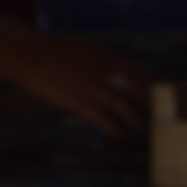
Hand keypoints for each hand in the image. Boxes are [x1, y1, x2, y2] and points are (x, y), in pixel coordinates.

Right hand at [15, 37, 150, 138]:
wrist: (33, 55)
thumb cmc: (55, 52)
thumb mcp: (85, 50)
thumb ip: (101, 61)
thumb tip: (111, 71)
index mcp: (107, 57)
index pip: (140, 73)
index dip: (150, 86)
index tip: (154, 96)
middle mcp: (106, 72)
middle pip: (138, 92)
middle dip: (148, 106)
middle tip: (152, 116)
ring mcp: (95, 88)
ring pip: (125, 109)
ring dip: (134, 122)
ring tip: (136, 129)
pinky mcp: (82, 102)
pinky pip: (105, 120)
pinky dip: (114, 130)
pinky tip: (116, 136)